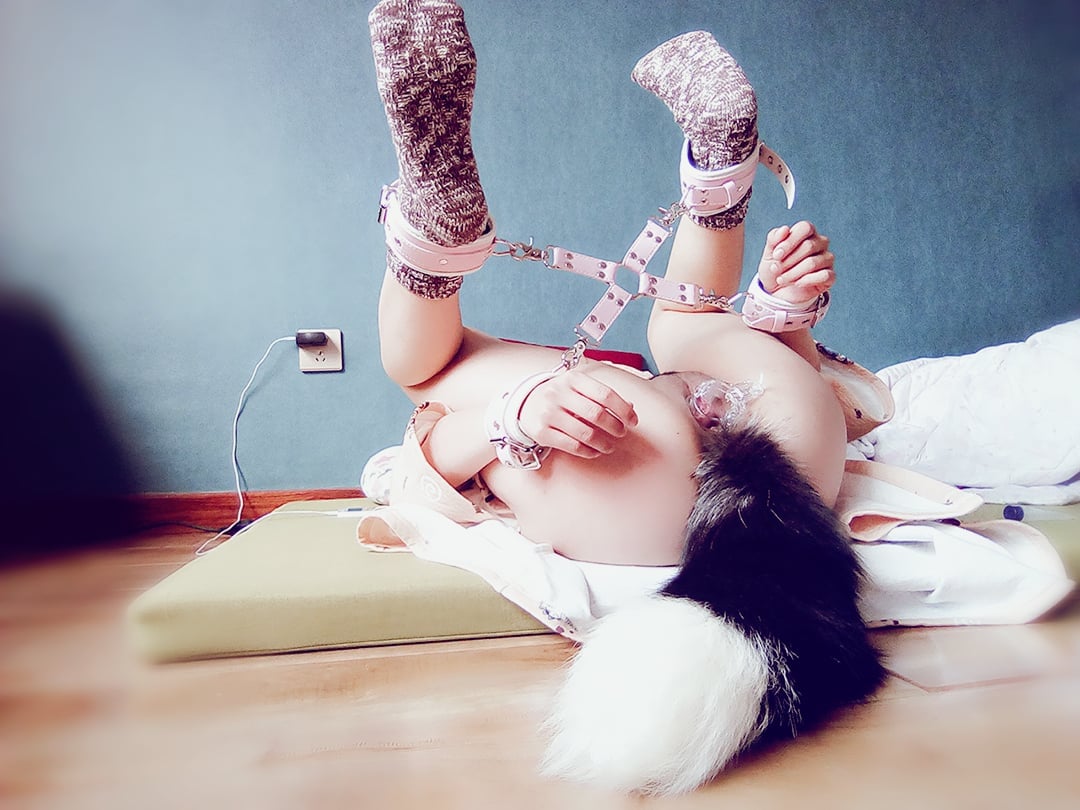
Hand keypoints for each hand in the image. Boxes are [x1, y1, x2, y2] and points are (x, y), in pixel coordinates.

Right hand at [517, 369, 637, 458]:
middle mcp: (558, 394)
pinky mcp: (542, 433)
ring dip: (603, 443)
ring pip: (585, 433)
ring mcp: (548, 414)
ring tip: (610, 446)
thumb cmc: (560, 396)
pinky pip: (572, 446)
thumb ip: (602, 395)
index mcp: (572, 379)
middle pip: (596, 414)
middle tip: (621, 433)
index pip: (605, 394)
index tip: (632, 421)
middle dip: (615, 427)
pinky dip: (588, 452)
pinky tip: (594, 451)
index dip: (623, 410)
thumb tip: (630, 408)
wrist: (524, 405)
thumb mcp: (578, 387)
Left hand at [756, 221, 834, 303]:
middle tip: (775, 269)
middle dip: (787, 261)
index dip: (789, 242)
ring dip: (793, 273)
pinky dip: (806, 281)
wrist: (777, 291)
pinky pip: (824, 275)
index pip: (805, 228)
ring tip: (781, 279)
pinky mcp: (830, 276)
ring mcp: (827, 259)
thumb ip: (774, 238)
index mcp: (807, 232)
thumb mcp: (769, 253)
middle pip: (808, 246)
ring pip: (813, 263)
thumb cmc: (776, 267)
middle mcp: (821, 242)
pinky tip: (797, 283)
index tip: (776, 255)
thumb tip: (784, 229)